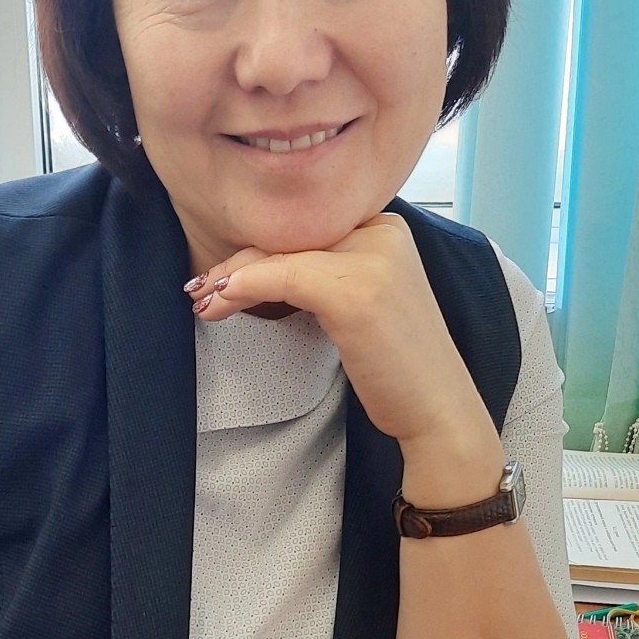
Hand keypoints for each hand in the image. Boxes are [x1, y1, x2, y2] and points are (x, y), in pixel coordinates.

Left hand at [186, 215, 495, 449]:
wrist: (438, 411)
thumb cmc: (395, 364)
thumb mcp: (359, 301)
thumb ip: (322, 271)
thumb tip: (251, 266)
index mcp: (384, 227)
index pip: (304, 228)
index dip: (257, 248)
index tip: (219, 274)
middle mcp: (382, 231)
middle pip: (289, 237)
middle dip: (237, 263)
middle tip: (200, 289)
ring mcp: (372, 258)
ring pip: (279, 256)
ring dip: (230, 278)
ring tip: (203, 302)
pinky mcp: (355, 290)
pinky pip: (282, 277)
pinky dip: (244, 288)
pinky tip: (220, 302)